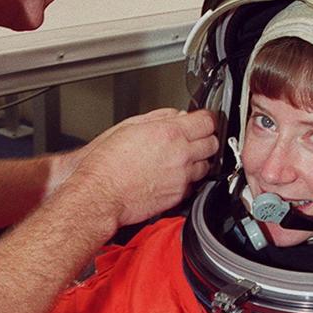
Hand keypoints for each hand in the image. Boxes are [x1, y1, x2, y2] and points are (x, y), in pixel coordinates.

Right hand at [69, 108, 217, 227]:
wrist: (100, 194)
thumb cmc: (107, 164)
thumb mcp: (129, 127)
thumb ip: (159, 117)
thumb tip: (175, 116)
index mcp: (169, 133)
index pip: (206, 121)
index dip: (206, 119)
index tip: (203, 120)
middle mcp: (180, 156)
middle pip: (212, 143)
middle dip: (205, 138)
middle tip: (194, 138)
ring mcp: (181, 178)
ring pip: (206, 166)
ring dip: (198, 160)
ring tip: (182, 158)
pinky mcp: (178, 196)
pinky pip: (193, 184)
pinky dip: (188, 179)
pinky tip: (173, 174)